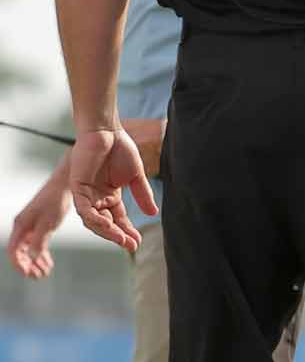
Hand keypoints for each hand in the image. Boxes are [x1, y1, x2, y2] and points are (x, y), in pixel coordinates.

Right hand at [9, 162, 71, 278]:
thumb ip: (39, 240)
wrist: (66, 184)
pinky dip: (42, 254)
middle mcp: (22, 227)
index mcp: (20, 226)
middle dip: (28, 266)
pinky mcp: (41, 225)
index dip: (19, 264)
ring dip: (35, 262)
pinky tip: (48, 263)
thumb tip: (32, 257)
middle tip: (39, 276)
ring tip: (45, 272)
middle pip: (20, 252)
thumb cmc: (56, 201)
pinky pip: (37, 244)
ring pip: (29, 250)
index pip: (14, 250)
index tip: (28, 274)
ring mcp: (31, 226)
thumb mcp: (48, 223)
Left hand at [66, 127, 156, 251]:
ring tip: (121, 239)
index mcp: (110, 196)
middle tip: (130, 245)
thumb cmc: (120, 149)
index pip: (119, 219)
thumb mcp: (136, 176)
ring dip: (107, 231)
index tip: (138, 242)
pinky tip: (107, 225)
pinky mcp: (78, 188)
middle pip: (106, 224)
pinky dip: (94, 219)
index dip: (128, 231)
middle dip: (118, 235)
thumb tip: (153, 214)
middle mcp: (97, 199)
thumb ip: (142, 194)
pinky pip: (84, 209)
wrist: (108, 131)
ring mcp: (86, 195)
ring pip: (93, 221)